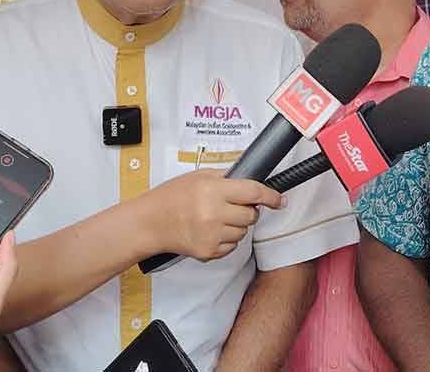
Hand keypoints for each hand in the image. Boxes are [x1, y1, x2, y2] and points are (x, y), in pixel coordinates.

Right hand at [141, 169, 283, 260]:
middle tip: (231, 205)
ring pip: (244, 232)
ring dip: (237, 225)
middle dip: (247, 210)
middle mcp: (214, 213)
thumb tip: (251, 177)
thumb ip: (227, 176)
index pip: (253, 192)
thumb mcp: (199, 176)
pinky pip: (232, 246)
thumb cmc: (171, 198)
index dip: (271, 196)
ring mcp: (212, 235)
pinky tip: (210, 230)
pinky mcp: (208, 252)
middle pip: (251, 215)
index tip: (280, 200)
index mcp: (213, 191)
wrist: (150, 223)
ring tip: (215, 218)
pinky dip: (226, 239)